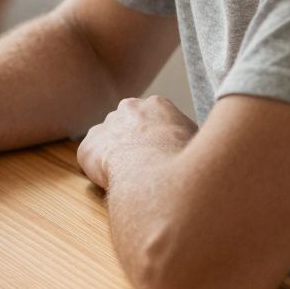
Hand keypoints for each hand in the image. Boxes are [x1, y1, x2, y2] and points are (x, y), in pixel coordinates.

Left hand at [77, 96, 197, 190]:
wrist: (153, 173)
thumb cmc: (182, 161)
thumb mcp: (201, 142)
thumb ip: (191, 138)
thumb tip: (199, 147)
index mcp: (157, 105)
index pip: (154, 118)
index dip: (158, 138)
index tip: (162, 153)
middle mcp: (128, 108)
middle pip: (130, 125)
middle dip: (135, 143)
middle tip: (145, 167)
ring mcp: (105, 126)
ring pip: (109, 141)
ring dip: (115, 155)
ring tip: (130, 177)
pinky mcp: (87, 147)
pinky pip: (91, 159)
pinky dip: (98, 171)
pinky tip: (113, 183)